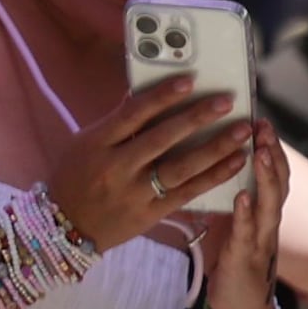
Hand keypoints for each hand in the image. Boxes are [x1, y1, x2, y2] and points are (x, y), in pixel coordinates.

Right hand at [52, 75, 250, 250]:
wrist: (65, 227)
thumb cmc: (75, 177)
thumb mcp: (85, 143)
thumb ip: (115, 121)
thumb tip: (143, 91)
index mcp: (97, 143)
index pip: (133, 113)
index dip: (162, 96)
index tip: (190, 81)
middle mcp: (116, 167)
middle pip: (162, 138)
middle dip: (198, 118)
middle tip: (226, 102)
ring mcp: (134, 192)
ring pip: (181, 167)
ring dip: (216, 148)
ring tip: (242, 131)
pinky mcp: (150, 213)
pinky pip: (188, 193)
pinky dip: (214, 177)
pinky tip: (235, 162)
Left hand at [184, 119, 287, 308]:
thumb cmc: (233, 263)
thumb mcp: (232, 224)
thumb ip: (229, 198)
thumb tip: (210, 165)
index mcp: (263, 213)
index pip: (271, 173)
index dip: (270, 147)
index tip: (262, 119)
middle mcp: (268, 223)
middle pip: (278, 182)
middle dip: (273, 153)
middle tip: (264, 126)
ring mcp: (260, 241)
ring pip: (270, 204)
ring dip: (267, 177)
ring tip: (261, 152)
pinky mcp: (246, 259)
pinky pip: (249, 233)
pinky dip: (248, 215)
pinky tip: (244, 197)